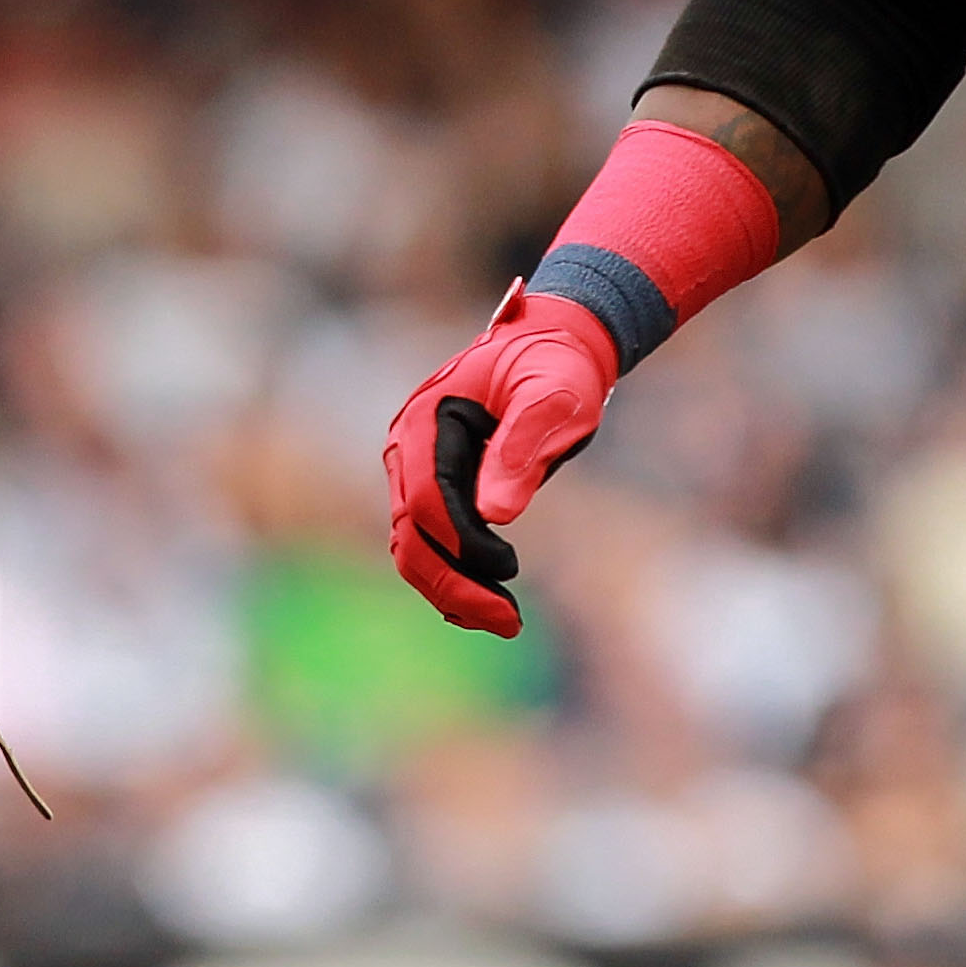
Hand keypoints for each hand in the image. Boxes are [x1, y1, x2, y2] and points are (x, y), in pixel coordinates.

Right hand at [381, 288, 619, 637]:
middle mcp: (409, 449)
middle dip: (452, 584)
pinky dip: (451, 580)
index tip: (511, 568)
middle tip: (509, 622)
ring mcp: (415, 472)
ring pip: (412, 549)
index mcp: (426, 419)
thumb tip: (495, 515)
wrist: (554, 345)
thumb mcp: (554, 395)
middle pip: (409, 535)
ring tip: (507, 622)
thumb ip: (523, 446)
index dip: (463, 542)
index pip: (425, 499)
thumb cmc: (556, 364)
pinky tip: (487, 606)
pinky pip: (427, 546)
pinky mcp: (433, 491)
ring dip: (451, 591)